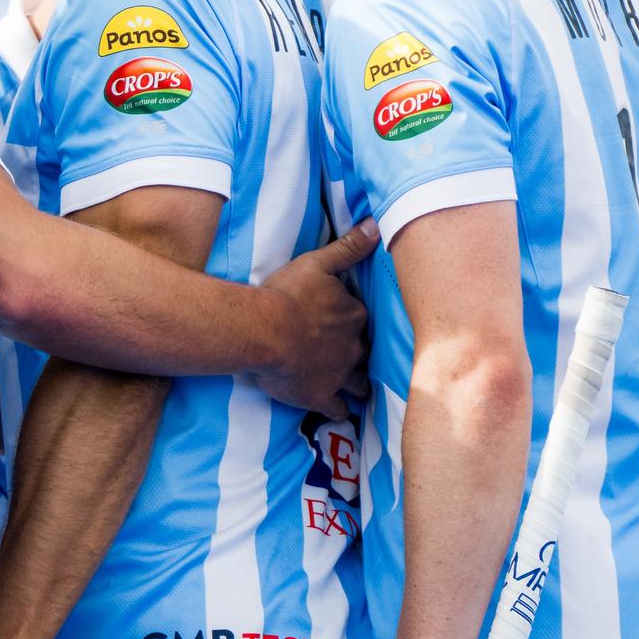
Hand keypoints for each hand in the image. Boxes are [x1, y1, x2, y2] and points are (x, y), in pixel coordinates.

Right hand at [255, 219, 377, 417]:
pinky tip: (340, 412)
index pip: (361, 318)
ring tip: (359, 387)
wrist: (263, 331)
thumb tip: (376, 226)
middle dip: (358, 352)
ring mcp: (338, 374)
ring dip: (359, 384)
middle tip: (348, 351)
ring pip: (359, 382)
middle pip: (363, 351)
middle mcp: (353, 347)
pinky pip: (337, 408)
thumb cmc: (287, 294)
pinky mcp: (320, 395)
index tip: (344, 320)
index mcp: (353, 315)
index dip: (352, 319)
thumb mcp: (317, 263)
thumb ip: (348, 247)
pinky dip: (340, 410)